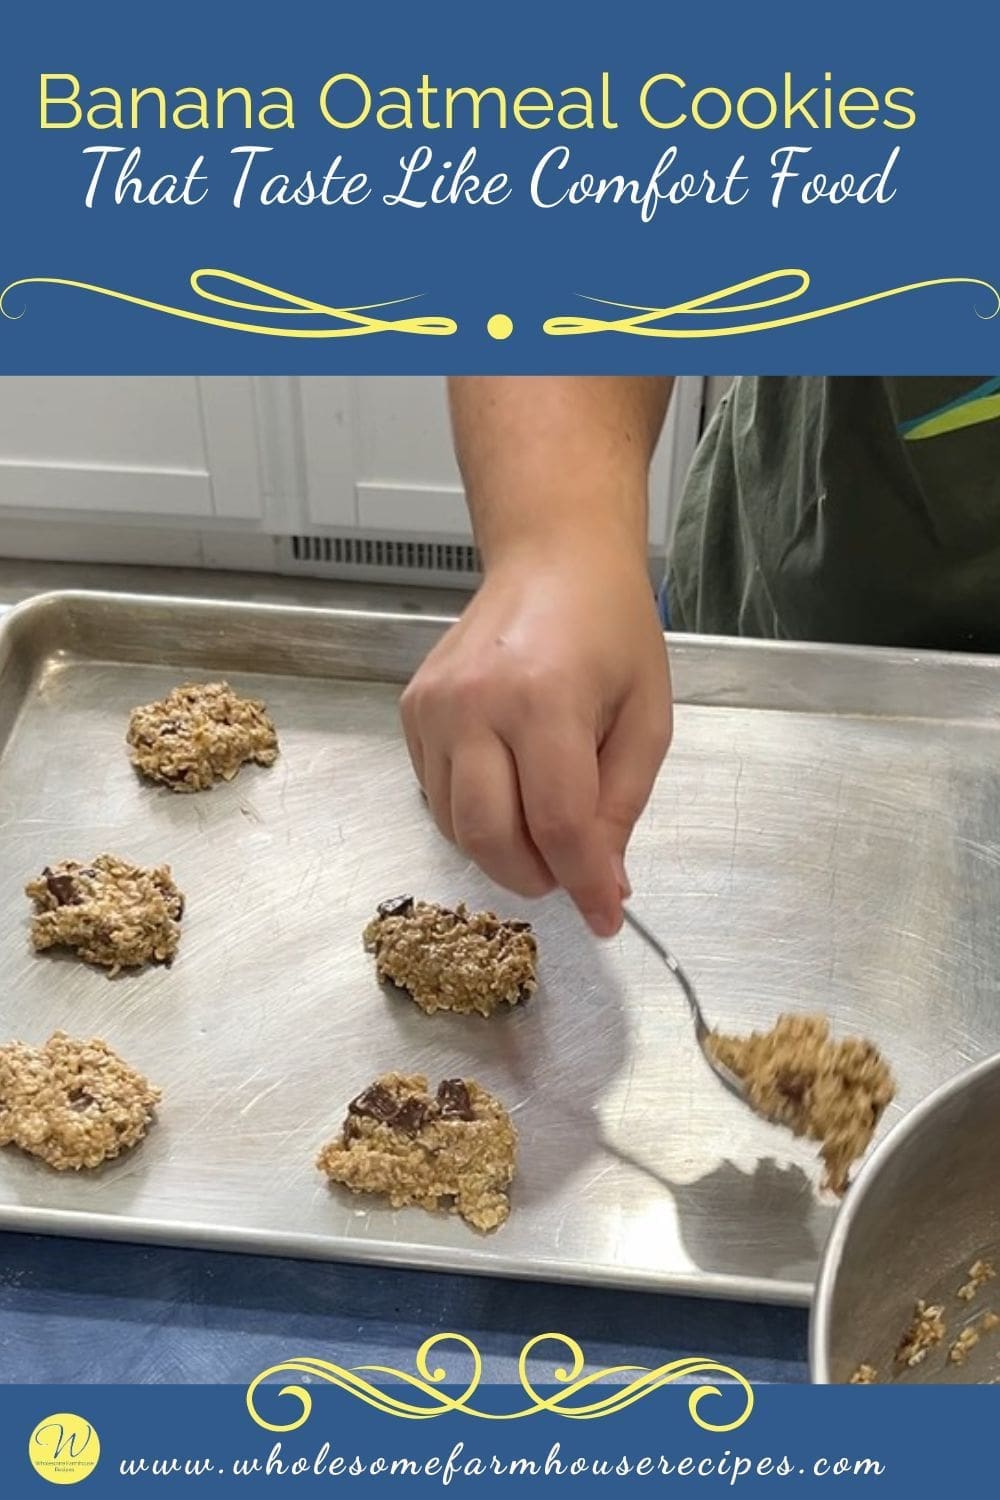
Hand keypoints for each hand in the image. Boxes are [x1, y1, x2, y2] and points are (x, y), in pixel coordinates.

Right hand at [400, 549, 671, 935]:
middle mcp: (476, 704)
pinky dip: (475, 814)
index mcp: (545, 699)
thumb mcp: (647, 717)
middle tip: (570, 872)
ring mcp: (433, 708)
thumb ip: (622, 805)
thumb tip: (602, 884)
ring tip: (544, 824)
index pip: (558, 824)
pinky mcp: (412, 712)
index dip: (583, 884)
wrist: (551, 560)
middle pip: (490, 836)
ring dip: (503, 850)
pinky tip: (510, 783)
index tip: (604, 917)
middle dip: (535, 877)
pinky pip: (438, 795)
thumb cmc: (611, 631)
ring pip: (455, 826)